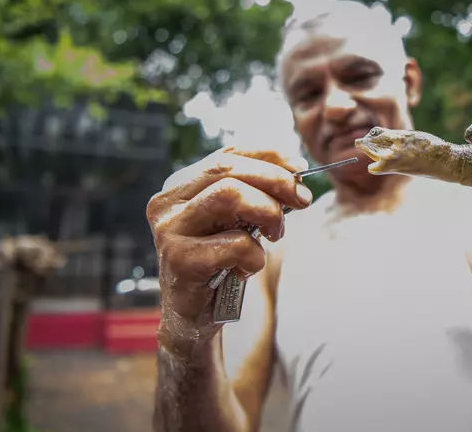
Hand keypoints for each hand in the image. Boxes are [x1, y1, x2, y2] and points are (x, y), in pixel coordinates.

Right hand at [145, 147, 312, 355]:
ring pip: (229, 195)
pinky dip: (255, 256)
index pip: (228, 154)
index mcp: (181, 185)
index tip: (301, 169)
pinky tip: (248, 268)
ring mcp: (170, 229)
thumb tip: (297, 170)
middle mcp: (168, 201)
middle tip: (303, 200)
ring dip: (268, 212)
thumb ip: (254, 192)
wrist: (193, 317)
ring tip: (275, 234)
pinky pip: (235, 244)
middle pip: (228, 169)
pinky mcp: (179, 259)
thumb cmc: (219, 264)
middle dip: (276, 180)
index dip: (269, 156)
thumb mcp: (237, 221)